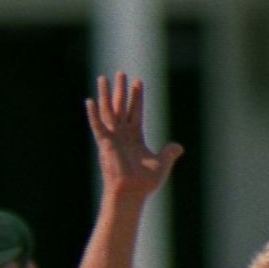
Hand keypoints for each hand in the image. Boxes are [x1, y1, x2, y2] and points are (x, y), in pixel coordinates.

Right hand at [85, 72, 183, 200]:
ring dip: (106, 94)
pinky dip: (93, 115)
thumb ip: (168, 153)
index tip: (138, 81)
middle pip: (121, 106)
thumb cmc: (144, 183)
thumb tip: (178, 147)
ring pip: (108, 111)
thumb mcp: (161, 165)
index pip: (135, 112)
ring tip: (104, 78)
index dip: (137, 97)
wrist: (132, 194)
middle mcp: (122, 135)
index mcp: (134, 138)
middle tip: (121, 73)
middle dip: (121, 90)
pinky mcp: (105, 144)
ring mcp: (112, 138)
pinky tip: (90, 101)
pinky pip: (98, 126)